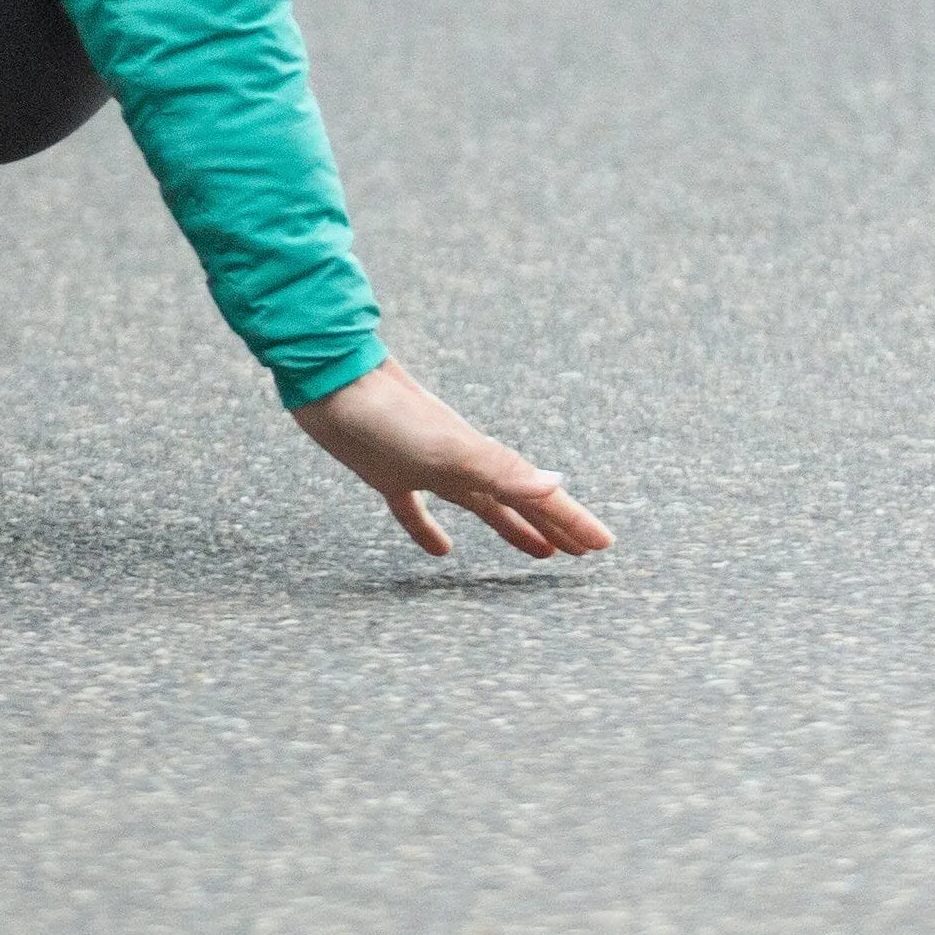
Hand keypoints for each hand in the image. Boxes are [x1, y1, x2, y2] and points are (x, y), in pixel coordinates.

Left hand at [291, 358, 612, 561]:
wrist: (330, 380)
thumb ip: (500, 468)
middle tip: (581, 554)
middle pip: (517, 502)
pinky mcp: (387, 472)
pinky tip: (441, 552)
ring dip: (510, 527)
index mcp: (481, 461)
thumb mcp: (449, 448)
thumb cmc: (389, 415)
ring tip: (538, 553)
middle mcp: (461, 464)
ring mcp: (425, 467)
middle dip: (552, 525)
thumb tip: (557, 483)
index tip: (604, 545)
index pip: (538, 497)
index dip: (571, 522)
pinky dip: (431, 531)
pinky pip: (416, 509)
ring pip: (480, 505)